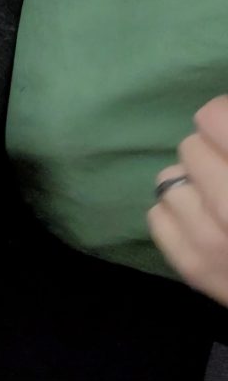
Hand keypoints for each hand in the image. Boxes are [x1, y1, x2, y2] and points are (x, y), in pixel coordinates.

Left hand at [148, 95, 227, 307]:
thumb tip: (216, 113)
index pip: (213, 118)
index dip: (223, 118)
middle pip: (191, 146)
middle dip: (214, 154)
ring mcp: (211, 240)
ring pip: (170, 178)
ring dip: (195, 185)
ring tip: (224, 198)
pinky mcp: (192, 267)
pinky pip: (158, 214)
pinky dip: (181, 215)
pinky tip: (209, 223)